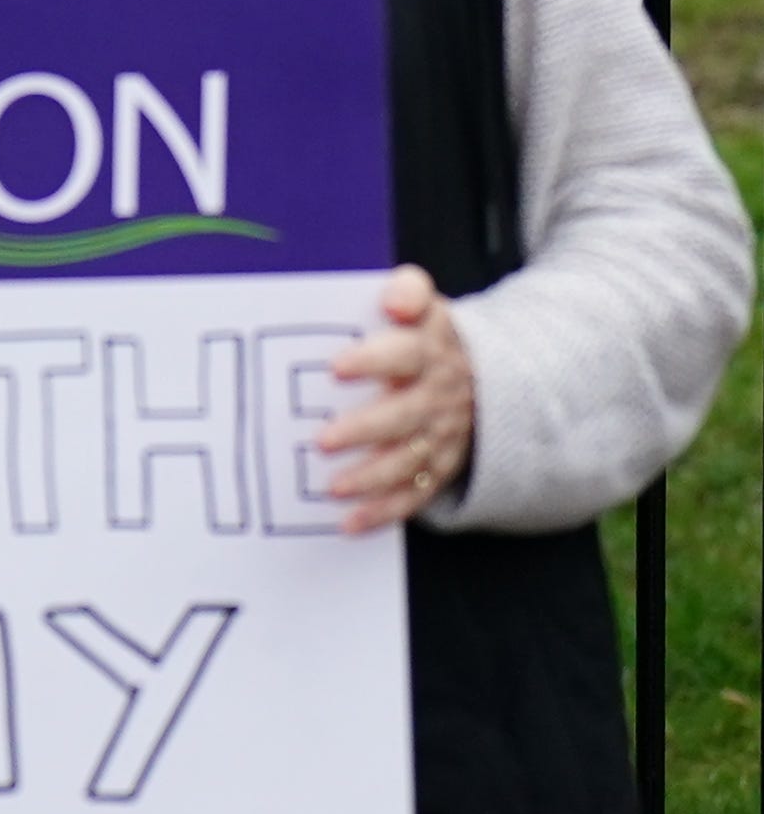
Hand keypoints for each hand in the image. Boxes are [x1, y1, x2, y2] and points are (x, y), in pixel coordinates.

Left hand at [319, 264, 476, 530]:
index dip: (374, 359)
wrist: (490, 378)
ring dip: (372, 478)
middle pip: (405, 415)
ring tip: (334, 488)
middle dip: (366, 430)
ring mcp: (441, 437)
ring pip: (409, 461)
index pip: (404, 353)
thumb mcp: (428, 305)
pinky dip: (384, 513)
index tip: (337, 365)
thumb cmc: (430, 337)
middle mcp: (438, 398)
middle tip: (323, 440)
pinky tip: (350, 523)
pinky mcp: (438, 467)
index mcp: (430, 352)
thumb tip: (394, 298)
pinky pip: (414, 495)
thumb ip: (410, 289)